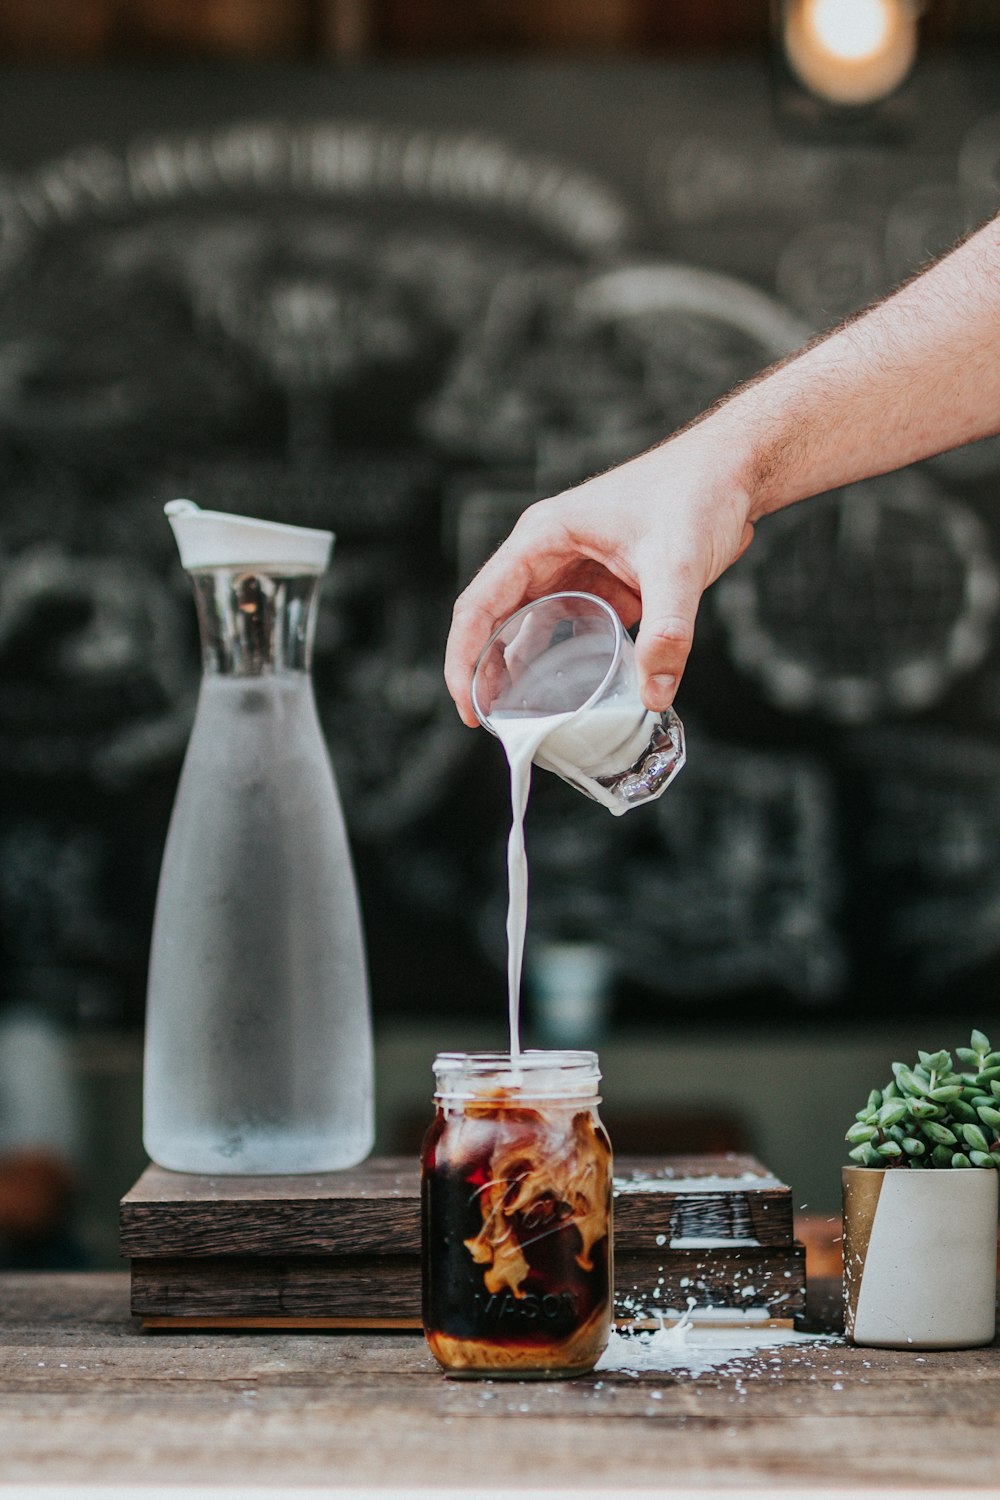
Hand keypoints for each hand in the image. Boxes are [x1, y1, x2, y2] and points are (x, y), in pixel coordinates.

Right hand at [445, 432, 756, 725]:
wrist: (732, 471)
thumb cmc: (696, 492)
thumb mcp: (678, 563)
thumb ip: (668, 630)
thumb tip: (655, 694)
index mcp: (543, 537)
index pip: (480, 603)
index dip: (463, 658)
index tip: (465, 705)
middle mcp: (548, 553)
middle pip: (495, 619)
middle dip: (484, 671)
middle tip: (486, 723)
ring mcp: (574, 568)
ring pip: (529, 626)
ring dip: (518, 669)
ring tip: (516, 717)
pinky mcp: (604, 583)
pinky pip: (568, 628)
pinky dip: (561, 661)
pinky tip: (567, 694)